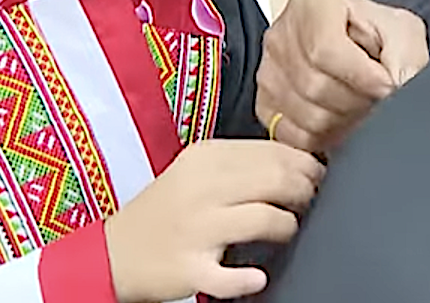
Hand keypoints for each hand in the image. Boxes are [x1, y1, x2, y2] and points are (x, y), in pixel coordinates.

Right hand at [103, 139, 323, 300]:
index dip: (304, 161)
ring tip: (286, 229)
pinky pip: (230, 277)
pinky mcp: (190, 268)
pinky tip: (256, 275)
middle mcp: (200, 188)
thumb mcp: (196, 170)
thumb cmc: (165, 211)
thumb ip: (240, 162)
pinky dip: (249, 278)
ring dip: (288, 225)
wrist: (114, 253)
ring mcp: (195, 229)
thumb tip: (296, 160)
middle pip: (275, 180)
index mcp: (204, 158)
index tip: (315, 170)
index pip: (271, 151)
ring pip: (265, 219)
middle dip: (304, 190)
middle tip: (309, 198)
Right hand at [255, 0, 429, 152]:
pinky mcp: (265, 105)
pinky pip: (295, 138)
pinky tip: (342, 123)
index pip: (325, 50)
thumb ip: (405, 55)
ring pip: (308, 117)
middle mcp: (282, 37)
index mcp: (312, 7)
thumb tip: (401, 87)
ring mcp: (269, 73)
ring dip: (346, 124)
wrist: (358, 46)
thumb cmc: (375, 36)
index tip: (387, 87)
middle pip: (316, 87)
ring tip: (364, 110)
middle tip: (380, 101)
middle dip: (359, 103)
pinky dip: (325, 139)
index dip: (363, 77)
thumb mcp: (401, 31)